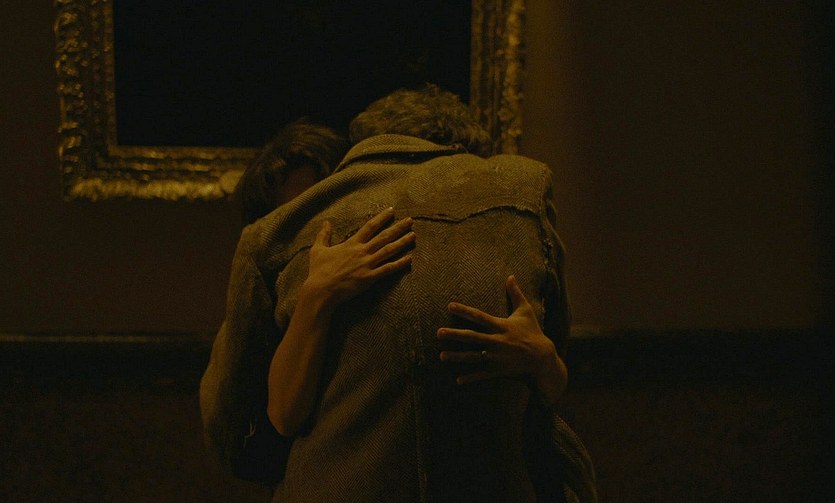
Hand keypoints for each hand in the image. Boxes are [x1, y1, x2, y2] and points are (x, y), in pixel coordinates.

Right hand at [303, 207, 414, 307]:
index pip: (370, 227)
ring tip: (413, 235)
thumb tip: (326, 222)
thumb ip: (324, 235)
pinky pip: (388, 269)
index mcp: (351, 244)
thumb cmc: (318, 271)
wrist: (321, 290)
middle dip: (398, 227)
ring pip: (389, 251)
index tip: (392, 211)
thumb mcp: (318, 249)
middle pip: (384, 236)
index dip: (382, 218)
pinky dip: (399, 264)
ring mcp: (367, 265)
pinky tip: (410, 258)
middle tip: (410, 221)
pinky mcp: (369, 278)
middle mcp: (362, 252)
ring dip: (402, 242)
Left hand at [437, 276, 566, 400]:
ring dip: (457, 357)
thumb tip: (511, 276)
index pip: (479, 317)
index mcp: (501, 326)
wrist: (543, 359)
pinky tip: (458, 380)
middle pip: (472, 337)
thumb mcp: (526, 311)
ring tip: (441, 355)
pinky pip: (482, 375)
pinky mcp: (499, 370)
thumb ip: (516, 294)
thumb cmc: (533, 332)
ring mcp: (497, 357)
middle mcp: (497, 341)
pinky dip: (470, 378)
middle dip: (454, 335)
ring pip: (473, 357)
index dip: (464, 311)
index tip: (450, 306)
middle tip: (438, 332)